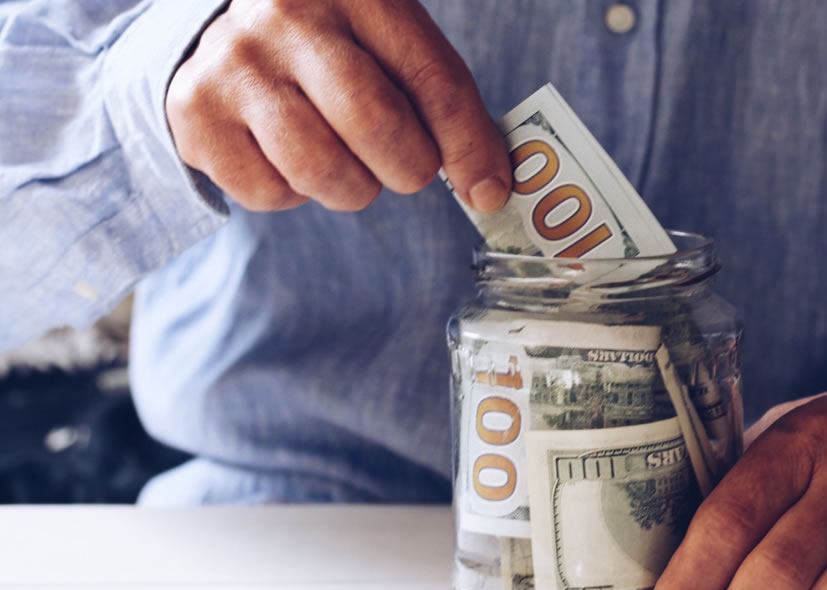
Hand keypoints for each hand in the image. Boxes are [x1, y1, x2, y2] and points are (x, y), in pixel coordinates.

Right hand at [166, 0, 510, 211]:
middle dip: (407, 168)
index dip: (468, 145)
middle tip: (407, 169)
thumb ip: (442, 100)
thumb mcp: (392, 42)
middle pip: (373, 125)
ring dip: (352, 189)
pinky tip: (289, 155)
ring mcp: (232, 63)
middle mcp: (285, 15)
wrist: (225, 25)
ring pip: (320, 170)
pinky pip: (270, 193)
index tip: (489, 191)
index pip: (431, 77)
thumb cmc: (335, 45)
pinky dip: (295, 194)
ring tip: (346, 160)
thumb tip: (491, 189)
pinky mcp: (194, 113)